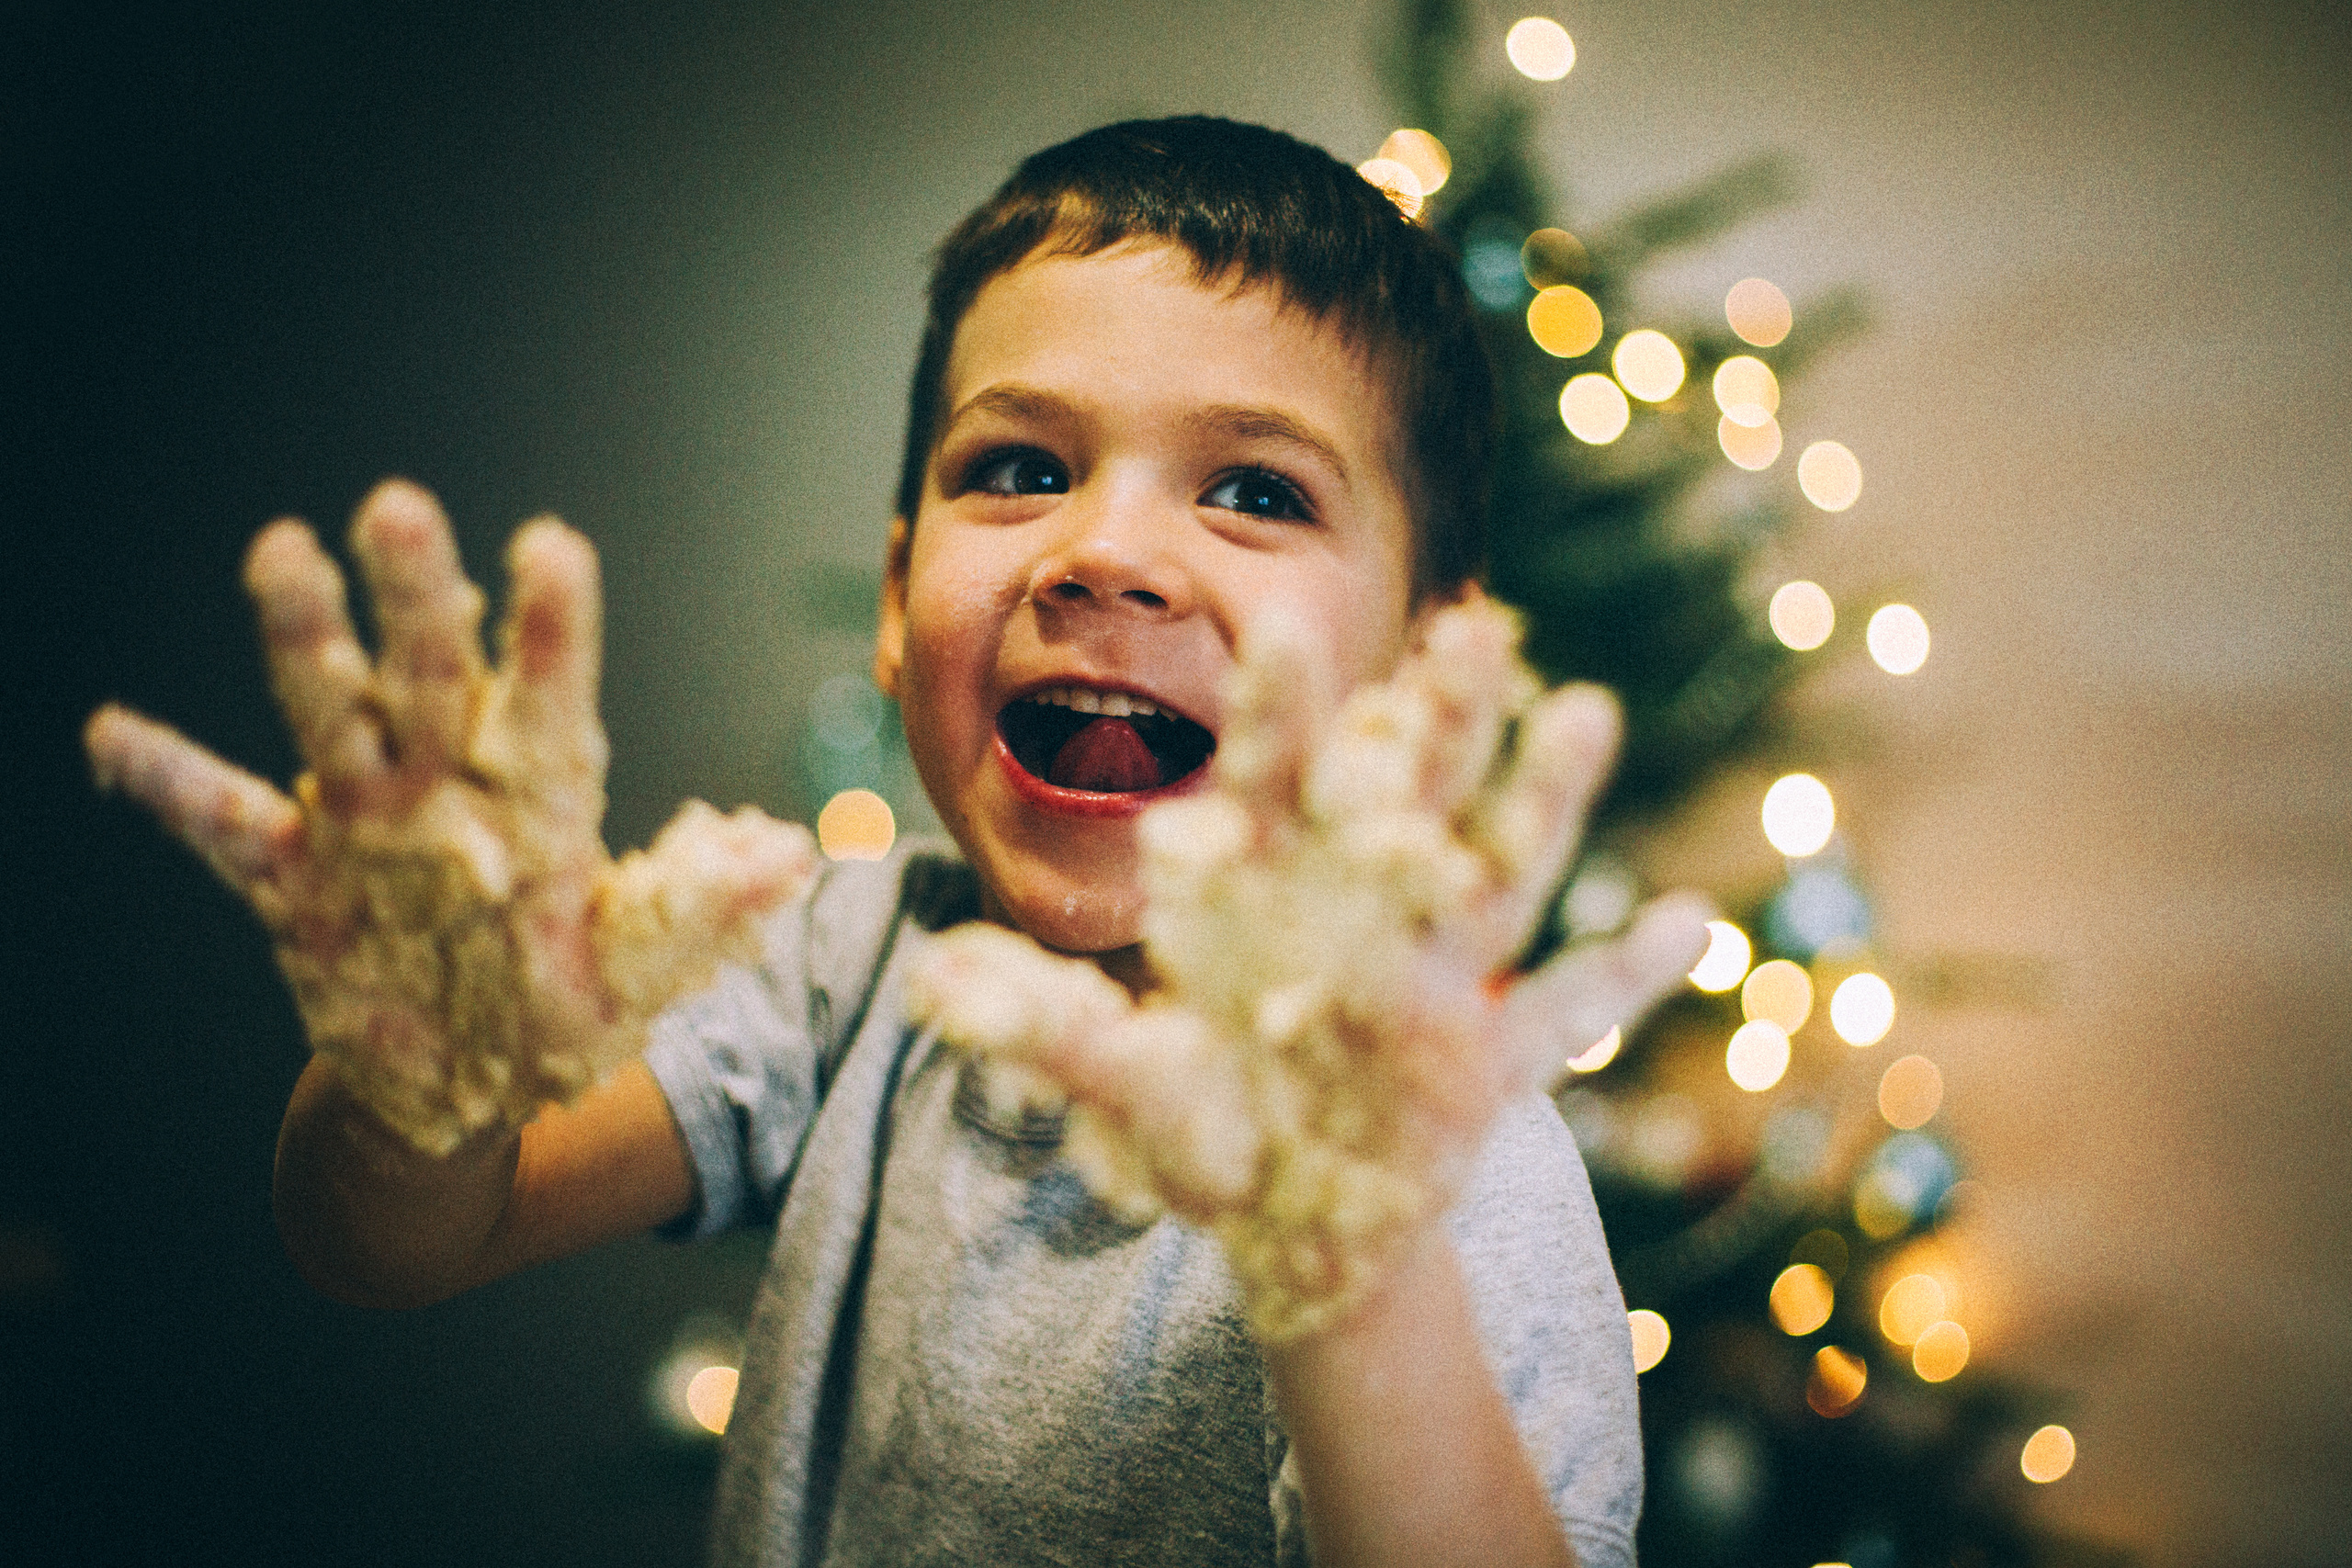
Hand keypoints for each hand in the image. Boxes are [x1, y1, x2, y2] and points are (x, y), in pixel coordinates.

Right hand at [86, 480, 816, 1154]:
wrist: (462, 1094)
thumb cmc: (559, 1011)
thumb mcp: (637, 973)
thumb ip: (696, 912)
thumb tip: (792, 855)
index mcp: (541, 796)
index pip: (553, 697)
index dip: (553, 628)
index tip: (551, 547)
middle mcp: (447, 785)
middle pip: (431, 672)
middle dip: (418, 596)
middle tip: (400, 507)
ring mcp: (362, 824)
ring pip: (332, 713)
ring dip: (304, 640)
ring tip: (280, 553)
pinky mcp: (291, 880)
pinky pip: (223, 823)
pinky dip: (170, 782)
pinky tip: (115, 734)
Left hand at [908, 595, 1707, 1340]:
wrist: (1291, 1213)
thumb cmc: (1207, 1134)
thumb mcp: (1128, 1086)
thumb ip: (1045, 1030)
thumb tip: (932, 987)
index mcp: (1270, 900)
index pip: (1265, 784)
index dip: (1271, 712)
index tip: (1267, 620)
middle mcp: (1361, 916)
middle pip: (1402, 797)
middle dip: (1435, 716)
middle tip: (1473, 621)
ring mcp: (1436, 980)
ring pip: (1495, 873)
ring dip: (1540, 799)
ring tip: (1584, 713)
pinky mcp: (1488, 1059)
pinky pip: (1565, 1013)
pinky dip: (1625, 979)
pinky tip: (1687, 930)